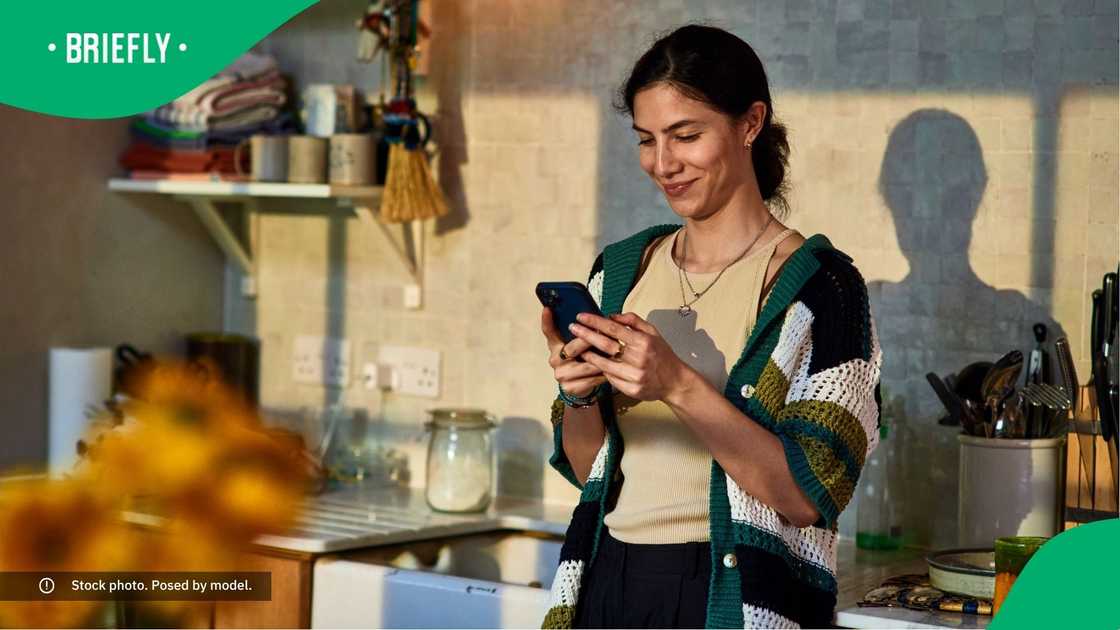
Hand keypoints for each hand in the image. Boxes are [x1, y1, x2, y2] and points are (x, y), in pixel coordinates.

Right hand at [540, 307, 604, 397]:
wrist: (580, 385)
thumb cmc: (583, 359)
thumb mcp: (579, 345)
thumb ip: (582, 333)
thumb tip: (593, 318)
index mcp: (555, 346)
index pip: (548, 331)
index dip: (547, 321)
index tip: (548, 309)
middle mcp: (555, 359)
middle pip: (572, 348)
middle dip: (589, 341)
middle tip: (604, 334)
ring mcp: (561, 374)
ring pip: (587, 365)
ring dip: (602, 359)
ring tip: (615, 352)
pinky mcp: (570, 387)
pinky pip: (592, 378)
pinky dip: (604, 373)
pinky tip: (613, 369)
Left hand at [568, 312, 695, 402]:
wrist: (675, 381)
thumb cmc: (662, 355)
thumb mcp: (653, 332)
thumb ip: (633, 321)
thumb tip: (611, 316)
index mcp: (644, 342)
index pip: (613, 329)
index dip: (595, 322)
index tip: (581, 317)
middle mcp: (639, 359)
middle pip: (605, 345)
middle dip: (586, 335)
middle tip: (573, 328)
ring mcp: (635, 376)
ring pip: (605, 364)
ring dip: (589, 355)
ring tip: (578, 348)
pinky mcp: (632, 390)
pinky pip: (611, 379)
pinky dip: (602, 371)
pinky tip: (594, 364)